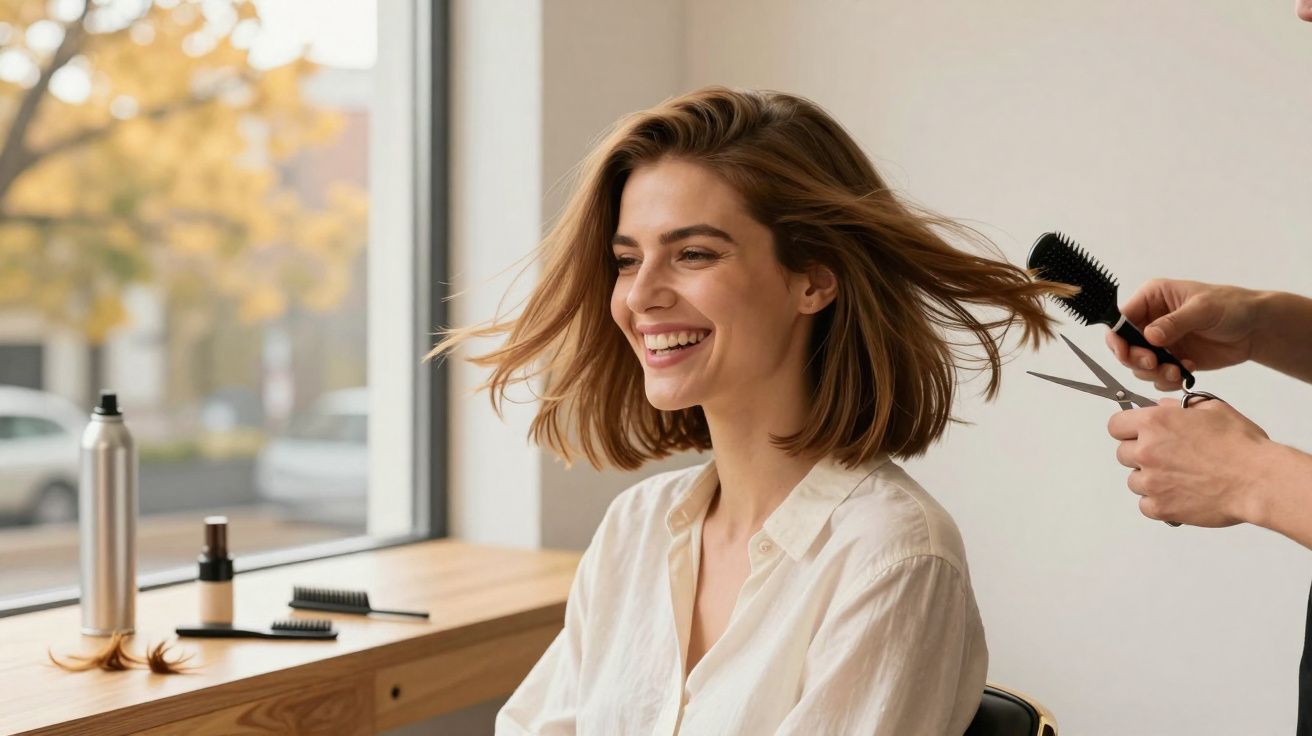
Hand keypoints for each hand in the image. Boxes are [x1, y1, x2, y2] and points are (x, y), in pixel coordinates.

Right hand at [1104, 279, 1260, 390]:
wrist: (1255, 328)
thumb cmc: (1232, 306)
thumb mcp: (1203, 309)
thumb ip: (1174, 322)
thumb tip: (1149, 335)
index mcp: (1151, 299)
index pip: (1120, 319)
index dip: (1118, 338)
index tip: (1126, 354)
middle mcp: (1150, 321)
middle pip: (1125, 346)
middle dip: (1137, 360)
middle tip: (1155, 364)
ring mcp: (1159, 343)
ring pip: (1139, 365)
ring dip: (1154, 373)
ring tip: (1176, 371)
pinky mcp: (1171, 360)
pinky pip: (1157, 377)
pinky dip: (1167, 380)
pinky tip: (1187, 371)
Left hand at [1107, 398, 1271, 526]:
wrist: (1258, 481)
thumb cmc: (1240, 445)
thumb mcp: (1211, 409)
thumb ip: (1178, 407)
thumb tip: (1161, 407)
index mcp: (1154, 423)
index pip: (1116, 425)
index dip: (1127, 429)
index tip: (1138, 434)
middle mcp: (1146, 451)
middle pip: (1123, 453)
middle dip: (1141, 454)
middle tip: (1168, 457)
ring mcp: (1151, 482)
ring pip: (1134, 480)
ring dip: (1150, 479)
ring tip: (1180, 477)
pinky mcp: (1160, 507)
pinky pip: (1145, 504)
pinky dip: (1159, 502)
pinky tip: (1180, 495)